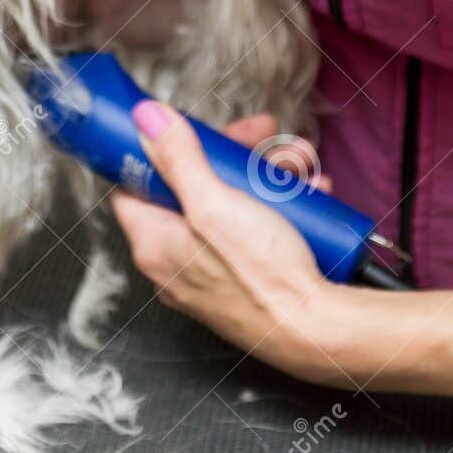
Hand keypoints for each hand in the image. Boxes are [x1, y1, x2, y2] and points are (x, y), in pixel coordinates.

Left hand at [111, 100, 345, 378]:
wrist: (318, 331)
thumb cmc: (262, 277)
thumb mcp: (215, 204)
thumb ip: (178, 160)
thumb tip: (145, 120)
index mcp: (155, 244)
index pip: (133, 186)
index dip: (155, 151)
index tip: (182, 129)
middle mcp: (177, 261)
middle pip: (191, 186)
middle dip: (232, 154)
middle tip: (261, 135)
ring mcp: (213, 270)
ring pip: (232, 201)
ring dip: (267, 174)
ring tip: (299, 165)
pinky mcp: (247, 276)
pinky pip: (257, 226)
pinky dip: (283, 204)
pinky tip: (311, 192)